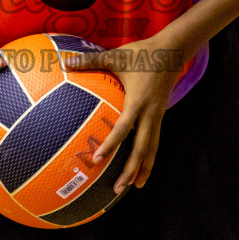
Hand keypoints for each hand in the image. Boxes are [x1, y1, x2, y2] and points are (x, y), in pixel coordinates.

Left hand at [64, 37, 186, 193]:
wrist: (173, 51)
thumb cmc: (142, 54)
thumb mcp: (116, 56)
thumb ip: (91, 60)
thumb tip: (66, 61)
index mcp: (138, 101)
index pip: (124, 128)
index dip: (111, 144)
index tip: (98, 159)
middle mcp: (150, 113)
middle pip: (142, 148)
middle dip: (131, 170)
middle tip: (118, 188)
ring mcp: (157, 116)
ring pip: (152, 149)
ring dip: (144, 169)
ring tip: (134, 187)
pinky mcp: (160, 116)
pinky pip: (155, 141)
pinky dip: (149, 157)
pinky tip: (142, 168)